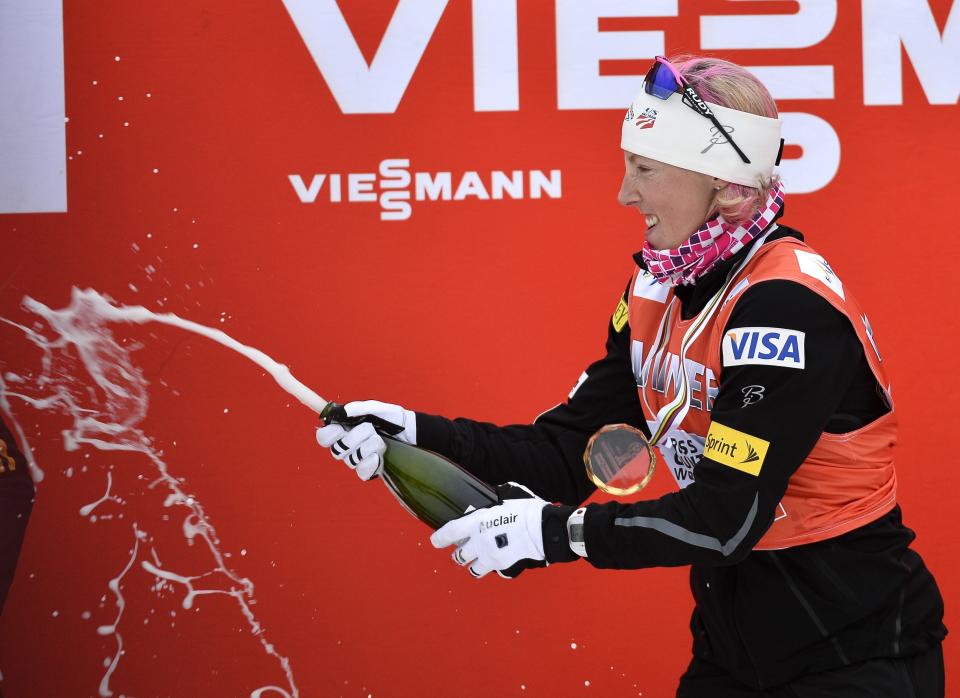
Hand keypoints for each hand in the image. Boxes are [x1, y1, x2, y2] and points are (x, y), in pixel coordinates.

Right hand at [315, 400, 415, 480]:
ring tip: (379, 439)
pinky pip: (362, 471)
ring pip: (350, 461)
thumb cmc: (389, 417)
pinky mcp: (369, 469)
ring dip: (366, 447)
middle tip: (370, 428)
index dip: (329, 435)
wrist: (409, 430)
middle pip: (336, 451)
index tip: (340, 427)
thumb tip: (343, 412)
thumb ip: (358, 408)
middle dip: (354, 438)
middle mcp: (347, 446)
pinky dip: (370, 462)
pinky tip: (378, 455)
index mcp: (343, 429)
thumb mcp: (375, 408)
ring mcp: (357, 459)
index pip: (323, 438)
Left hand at [430, 483, 547, 578]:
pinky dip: (497, 568)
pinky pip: (496, 572)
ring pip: (474, 569)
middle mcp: (480, 542)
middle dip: (459, 553)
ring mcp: (492, 558)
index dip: (440, 538)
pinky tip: (503, 559)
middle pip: (459, 556)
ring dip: (474, 564)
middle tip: (463, 550)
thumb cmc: (528, 510)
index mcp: (477, 522)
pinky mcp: (505, 569)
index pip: (450, 532)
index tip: (435, 541)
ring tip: (480, 559)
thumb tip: (495, 496)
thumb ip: (495, 501)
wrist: (546, 530)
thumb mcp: (507, 497)